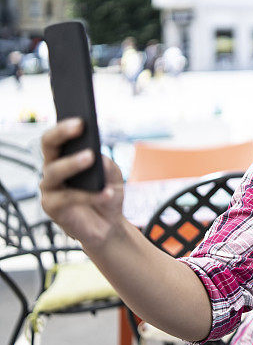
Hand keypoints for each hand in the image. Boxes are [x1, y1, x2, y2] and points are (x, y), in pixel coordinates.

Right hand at [40, 118, 124, 248]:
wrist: (108, 225)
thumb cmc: (107, 194)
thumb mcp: (113, 176)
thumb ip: (106, 164)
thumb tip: (97, 156)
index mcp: (64, 157)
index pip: (58, 136)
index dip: (65, 126)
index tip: (81, 119)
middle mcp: (52, 169)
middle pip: (49, 146)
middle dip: (62, 133)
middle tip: (79, 126)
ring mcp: (50, 188)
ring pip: (54, 171)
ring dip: (73, 163)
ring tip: (90, 157)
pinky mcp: (52, 207)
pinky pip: (68, 197)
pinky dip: (90, 195)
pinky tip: (106, 193)